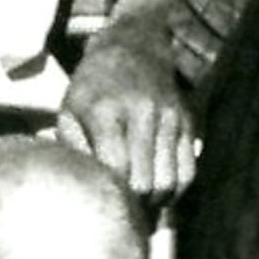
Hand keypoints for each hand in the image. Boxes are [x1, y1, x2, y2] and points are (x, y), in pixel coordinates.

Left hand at [56, 31, 193, 202]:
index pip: (117, 170)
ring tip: (140, 203)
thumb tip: (83, 188)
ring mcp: (169, 118)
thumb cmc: (92, 87)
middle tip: (123, 210)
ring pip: (170, 182)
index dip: (113, 194)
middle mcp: (142, 114)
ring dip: (156, 201)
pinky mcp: (186, 123)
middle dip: (134, 205)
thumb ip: (73, 151)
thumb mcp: (70, 111)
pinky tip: (159, 191)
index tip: (105, 202)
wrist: (132, 48)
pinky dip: (176, 190)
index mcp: (106, 112)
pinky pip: (188, 171)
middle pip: (146, 182)